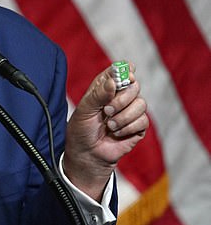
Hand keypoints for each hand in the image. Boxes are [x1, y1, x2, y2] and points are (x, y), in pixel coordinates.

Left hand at [63, 63, 148, 200]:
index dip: (125, 71)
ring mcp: (130, 111)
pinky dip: (128, 127)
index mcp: (104, 87)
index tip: (126, 76)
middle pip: (134, 86)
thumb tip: (113, 81)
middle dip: (122, 99)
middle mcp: (119, 96)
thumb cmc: (81, 130)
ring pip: (141, 103)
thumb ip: (98, 94)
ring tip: (109, 125)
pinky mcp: (138, 126)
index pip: (120, 70)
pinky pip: (143, 120)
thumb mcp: (84, 110)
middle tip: (107, 110)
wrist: (87, 154)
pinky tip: (117, 133)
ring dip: (124, 116)